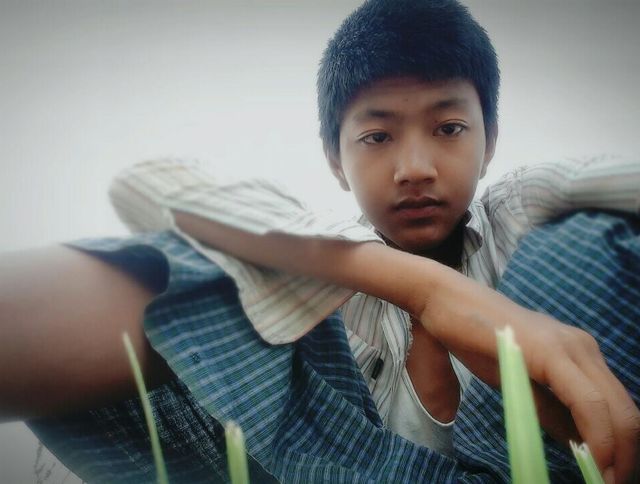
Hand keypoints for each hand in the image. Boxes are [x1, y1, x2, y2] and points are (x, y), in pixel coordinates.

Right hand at [419, 265, 639, 483]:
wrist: (443, 301)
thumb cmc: (472, 337)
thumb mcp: (517, 383)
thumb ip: (548, 410)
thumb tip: (575, 443)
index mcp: (577, 353)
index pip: (615, 407)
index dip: (621, 448)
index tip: (609, 479)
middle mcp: (583, 347)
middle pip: (626, 411)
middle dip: (626, 457)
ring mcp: (571, 346)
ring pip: (616, 410)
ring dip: (616, 454)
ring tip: (603, 481)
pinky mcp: (553, 352)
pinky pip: (589, 404)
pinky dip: (598, 438)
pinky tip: (592, 462)